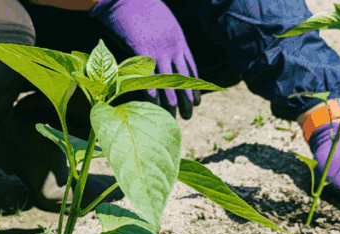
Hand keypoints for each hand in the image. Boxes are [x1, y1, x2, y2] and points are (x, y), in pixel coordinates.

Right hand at [90, 0, 199, 118]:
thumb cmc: (143, 5)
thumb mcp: (164, 22)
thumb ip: (167, 38)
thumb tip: (165, 51)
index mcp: (179, 40)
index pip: (191, 67)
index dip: (195, 86)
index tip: (198, 100)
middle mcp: (172, 47)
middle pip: (184, 78)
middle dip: (188, 98)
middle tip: (190, 114)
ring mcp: (158, 49)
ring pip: (168, 81)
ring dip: (172, 100)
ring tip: (175, 116)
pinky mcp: (142, 51)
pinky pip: (149, 75)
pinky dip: (152, 90)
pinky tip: (155, 104)